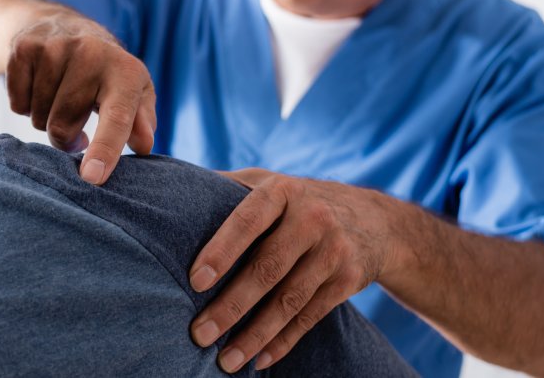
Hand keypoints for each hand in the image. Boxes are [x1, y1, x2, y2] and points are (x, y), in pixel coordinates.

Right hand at [6, 11, 156, 184]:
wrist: (61, 24)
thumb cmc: (105, 72)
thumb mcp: (133, 91)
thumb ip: (141, 121)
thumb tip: (143, 145)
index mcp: (125, 71)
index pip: (116, 117)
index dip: (105, 149)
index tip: (92, 177)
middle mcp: (91, 54)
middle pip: (62, 127)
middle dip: (66, 137)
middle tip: (76, 121)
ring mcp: (54, 48)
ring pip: (37, 118)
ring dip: (45, 118)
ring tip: (59, 97)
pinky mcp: (24, 49)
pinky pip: (17, 104)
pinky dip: (25, 105)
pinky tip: (39, 85)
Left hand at [188, 168, 398, 372]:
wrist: (375, 219)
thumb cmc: (299, 201)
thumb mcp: (269, 182)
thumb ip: (226, 186)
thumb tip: (168, 189)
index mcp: (282, 191)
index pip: (247, 220)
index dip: (221, 250)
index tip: (195, 280)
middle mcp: (312, 218)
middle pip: (267, 268)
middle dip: (231, 305)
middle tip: (199, 333)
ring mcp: (334, 250)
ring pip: (289, 300)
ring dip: (255, 335)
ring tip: (225, 359)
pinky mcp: (349, 279)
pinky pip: (310, 316)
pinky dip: (283, 341)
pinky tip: (259, 360)